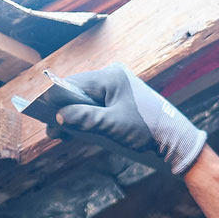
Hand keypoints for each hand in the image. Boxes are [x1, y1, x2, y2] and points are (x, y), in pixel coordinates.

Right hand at [55, 63, 207, 175]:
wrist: (175, 141)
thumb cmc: (147, 130)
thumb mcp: (112, 126)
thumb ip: (84, 119)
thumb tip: (60, 115)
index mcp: (111, 76)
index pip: (75, 84)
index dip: (57, 99)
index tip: (43, 112)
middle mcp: (113, 78)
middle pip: (79, 92)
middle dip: (65, 110)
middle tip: (51, 128)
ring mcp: (118, 90)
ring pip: (87, 101)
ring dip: (74, 116)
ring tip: (59, 133)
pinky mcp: (121, 103)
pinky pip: (97, 107)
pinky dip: (86, 119)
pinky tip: (74, 131)